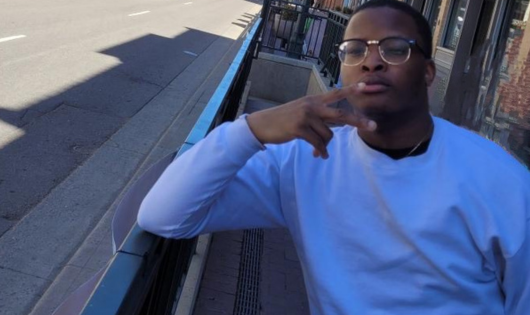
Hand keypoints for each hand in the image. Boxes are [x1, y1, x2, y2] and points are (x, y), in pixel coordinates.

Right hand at [246, 84, 375, 158]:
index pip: (336, 93)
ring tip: (319, 151)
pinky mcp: (299, 128)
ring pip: (328, 135)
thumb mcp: (301, 111)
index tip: (366, 86)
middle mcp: (312, 106)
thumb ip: (318, 116)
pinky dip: (320, 151)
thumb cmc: (283, 120)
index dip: (351, 90)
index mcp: (313, 100)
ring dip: (325, 145)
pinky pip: (318, 143)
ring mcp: (306, 116)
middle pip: (341, 114)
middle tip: (373, 126)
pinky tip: (318, 156)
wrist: (263, 125)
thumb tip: (331, 133)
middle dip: (358, 121)